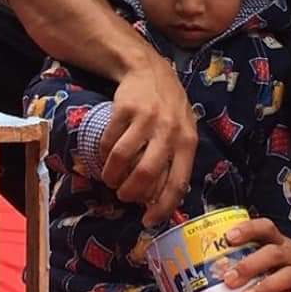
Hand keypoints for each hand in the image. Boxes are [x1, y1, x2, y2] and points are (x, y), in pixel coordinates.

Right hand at [99, 54, 196, 226]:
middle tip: (123, 195)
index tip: (148, 221)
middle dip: (130, 192)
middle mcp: (169, 131)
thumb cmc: (169, 108)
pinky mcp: (124, 109)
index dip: (162, 206)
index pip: (177, 182)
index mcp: (187, 142)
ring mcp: (146, 119)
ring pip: (122, 158)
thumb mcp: (182, 132)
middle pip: (145, 173)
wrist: (150, 70)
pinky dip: (102, 154)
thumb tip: (160, 199)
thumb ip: (176, 161)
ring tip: (110, 178)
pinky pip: (108, 141)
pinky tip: (104, 155)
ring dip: (111, 175)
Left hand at [222, 219, 290, 291]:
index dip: (248, 230)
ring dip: (265, 288)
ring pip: (287, 277)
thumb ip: (259, 260)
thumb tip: (220, 270)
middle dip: (250, 265)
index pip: (266, 228)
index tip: (228, 237)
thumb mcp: (284, 257)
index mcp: (283, 245)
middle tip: (228, 278)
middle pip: (273, 254)